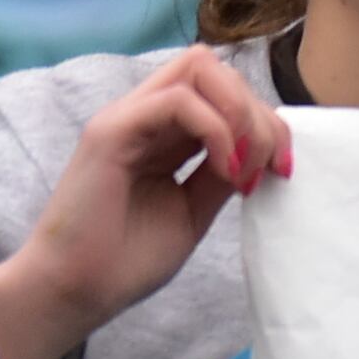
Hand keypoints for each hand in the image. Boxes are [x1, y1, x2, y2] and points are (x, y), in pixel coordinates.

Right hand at [0, 44, 289, 358]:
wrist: (77, 291)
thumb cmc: (126, 260)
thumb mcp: (193, 209)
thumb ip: (221, 173)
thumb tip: (260, 150)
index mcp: (164, 133)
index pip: (222, 91)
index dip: (264, 121)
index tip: (281, 172)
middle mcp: (144, 116)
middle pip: (215, 68)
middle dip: (258, 111)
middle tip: (270, 165)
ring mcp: (126, 117)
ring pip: (198, 67)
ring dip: (240, 114)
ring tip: (245, 168)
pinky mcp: (111, 130)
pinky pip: (177, 100)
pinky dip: (216, 130)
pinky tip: (226, 172)